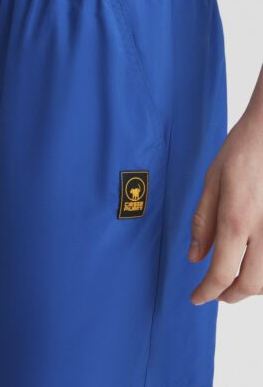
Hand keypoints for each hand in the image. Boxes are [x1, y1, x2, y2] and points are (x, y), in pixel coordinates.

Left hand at [189, 106, 262, 304]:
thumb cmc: (241, 152)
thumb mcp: (211, 184)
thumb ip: (203, 223)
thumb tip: (195, 257)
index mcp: (237, 219)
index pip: (221, 272)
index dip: (206, 291)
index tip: (196, 297)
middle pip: (251, 284)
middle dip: (230, 295)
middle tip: (215, 293)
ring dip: (251, 286)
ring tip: (232, 280)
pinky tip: (253, 262)